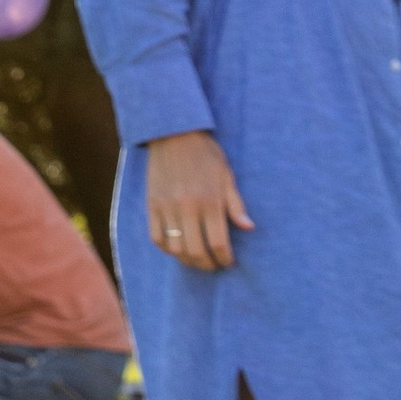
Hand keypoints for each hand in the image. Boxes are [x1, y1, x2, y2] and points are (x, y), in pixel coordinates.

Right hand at [145, 130, 252, 271]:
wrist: (173, 133)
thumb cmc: (206, 154)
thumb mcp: (227, 176)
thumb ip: (236, 204)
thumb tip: (248, 228)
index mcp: (210, 201)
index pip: (219, 243)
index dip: (225, 259)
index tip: (228, 262)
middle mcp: (188, 207)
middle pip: (196, 251)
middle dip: (207, 264)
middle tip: (213, 266)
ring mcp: (167, 207)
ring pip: (175, 248)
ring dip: (187, 260)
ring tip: (196, 259)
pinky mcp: (152, 205)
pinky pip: (156, 237)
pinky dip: (167, 248)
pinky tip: (176, 248)